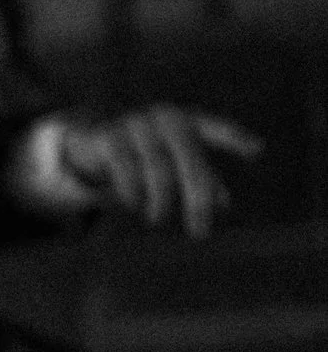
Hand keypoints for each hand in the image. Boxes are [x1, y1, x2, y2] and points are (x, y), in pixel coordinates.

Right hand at [53, 106, 261, 236]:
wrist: (95, 136)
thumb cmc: (147, 150)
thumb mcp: (174, 160)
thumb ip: (200, 177)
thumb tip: (225, 206)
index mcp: (187, 121)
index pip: (215, 128)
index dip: (235, 138)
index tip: (257, 151)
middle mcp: (165, 118)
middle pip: (189, 159)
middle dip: (197, 198)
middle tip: (200, 233)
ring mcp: (137, 125)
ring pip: (157, 167)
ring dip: (160, 199)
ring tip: (158, 219)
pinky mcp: (110, 137)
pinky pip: (125, 168)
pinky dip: (131, 190)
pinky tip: (133, 204)